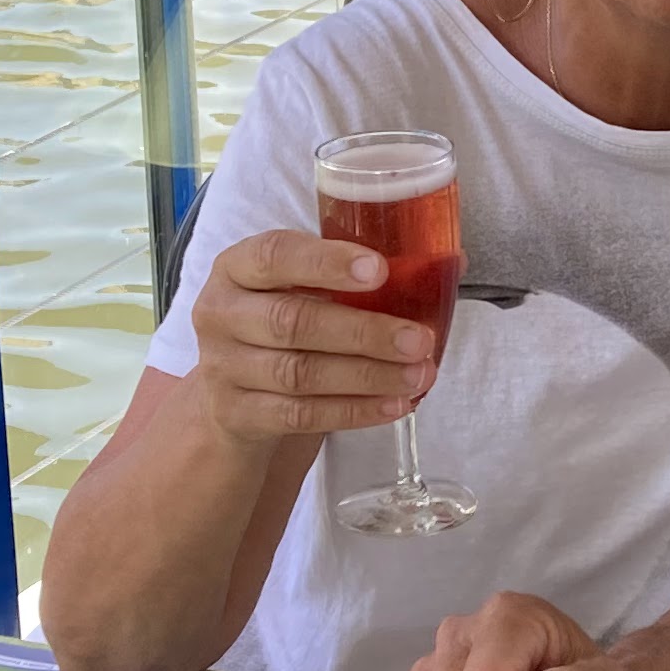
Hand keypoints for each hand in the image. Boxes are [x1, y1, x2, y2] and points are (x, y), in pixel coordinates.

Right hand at [183, 232, 438, 445]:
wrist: (230, 393)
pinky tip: (394, 405)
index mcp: (235, 267)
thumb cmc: (281, 324)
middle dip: (364, 332)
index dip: (326, 262)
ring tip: (419, 375)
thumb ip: (358, 275)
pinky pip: (300, 415)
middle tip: (418, 340)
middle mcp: (219, 313)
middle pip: (292, 322)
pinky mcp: (235, 414)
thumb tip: (450, 264)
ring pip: (300, 373)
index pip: (274, 255)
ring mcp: (221, 368)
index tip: (380, 270)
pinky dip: (353, 411)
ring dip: (367, 376)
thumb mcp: (300, 288)